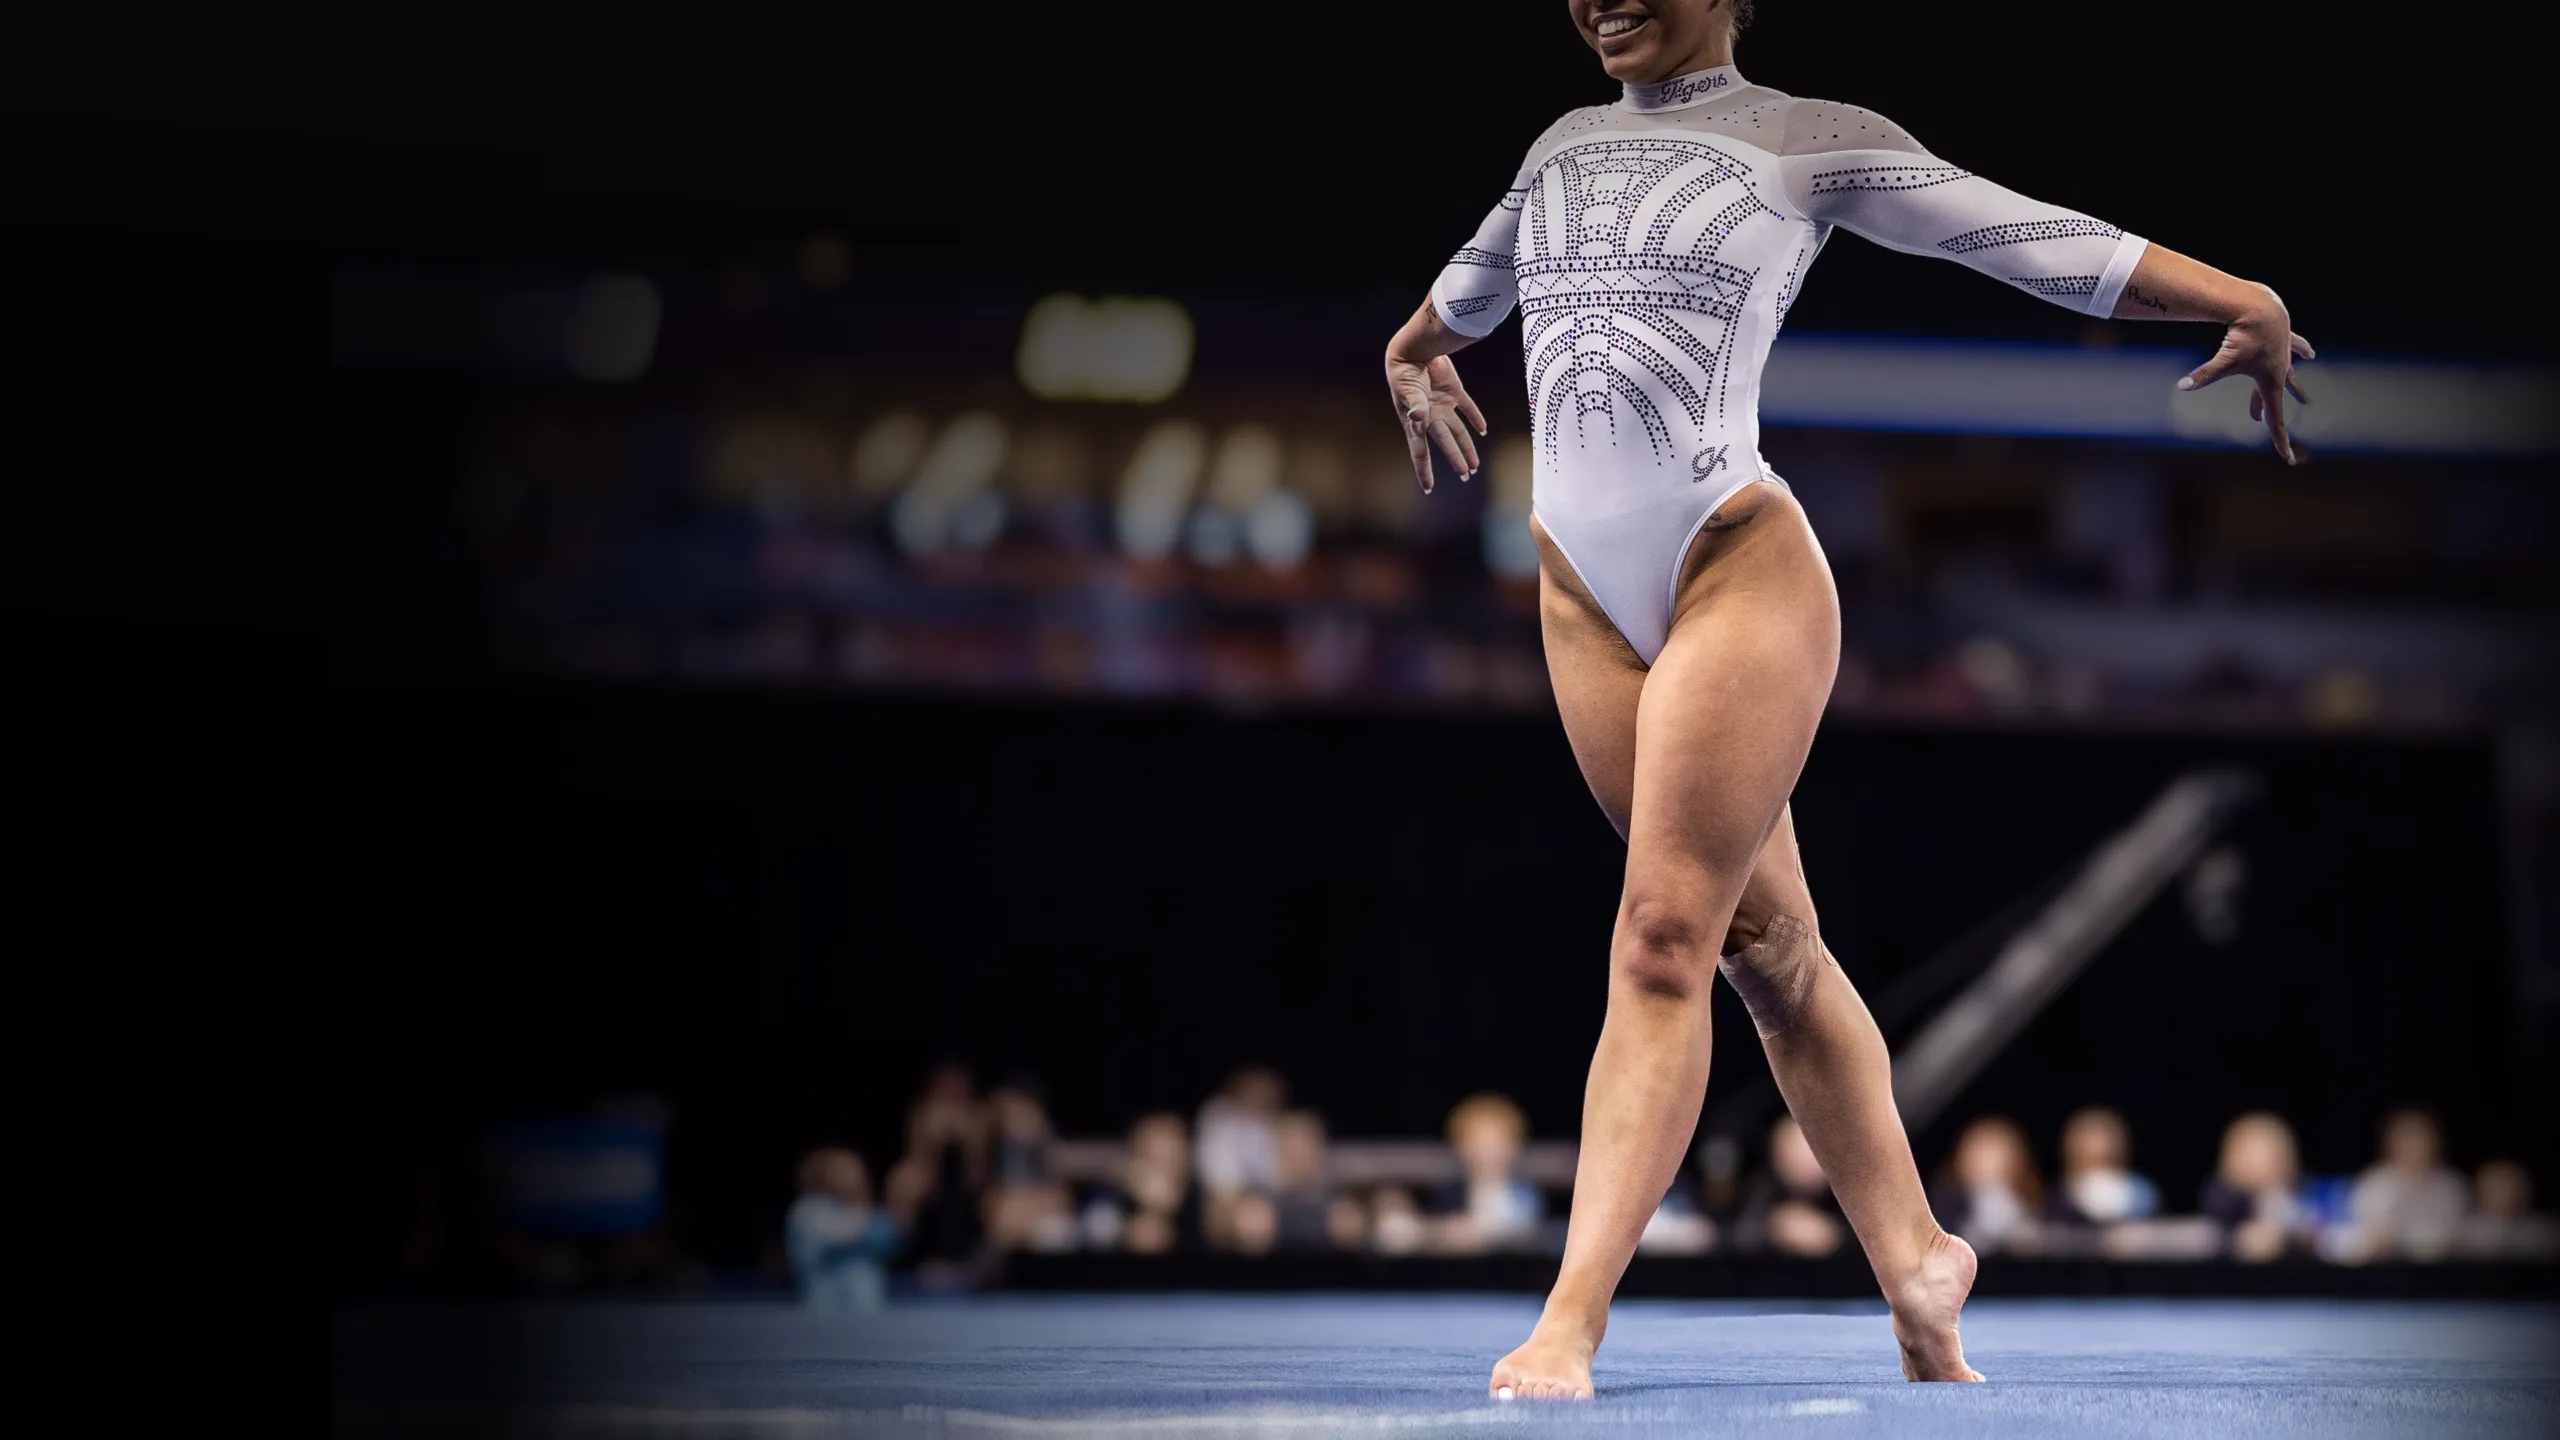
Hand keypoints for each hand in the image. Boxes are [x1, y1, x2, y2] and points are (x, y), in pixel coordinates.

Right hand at [1385, 352, 1486, 493]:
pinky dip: (1476, 418)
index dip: (1424, 471)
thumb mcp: (1408, 391)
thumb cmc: (1405, 373)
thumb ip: (1415, 405)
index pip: (1420, 452)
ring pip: (1458, 431)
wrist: (1414, 348)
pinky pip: (1467, 408)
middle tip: (1465, 475)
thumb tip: (1418, 416)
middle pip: (1445, 443)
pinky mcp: (1453, 392)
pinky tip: (1484, 431)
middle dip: (1455, 460)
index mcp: (1416, 422)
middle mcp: (1430, 417)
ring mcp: (1442, 405)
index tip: (1428, 488)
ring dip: (1467, 447)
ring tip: (1476, 465)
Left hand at [2176, 290, 2314, 463]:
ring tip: (2307, 400)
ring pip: (2290, 376)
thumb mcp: (2224, 359)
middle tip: (2259, 424)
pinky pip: (2295, 346)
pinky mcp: (2284, 337)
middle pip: (2273, 398)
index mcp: (2270, 381)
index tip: (2287, 457)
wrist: (2262, 306)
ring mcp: (2284, 354)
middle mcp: (2281, 370)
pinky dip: (2302, 350)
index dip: (2279, 440)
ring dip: (2296, 388)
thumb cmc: (2245, 335)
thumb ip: (2204, 375)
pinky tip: (2310, 353)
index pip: (2275, 419)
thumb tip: (2182, 386)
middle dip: (2267, 414)